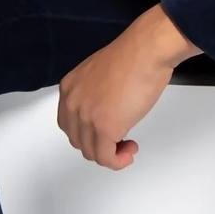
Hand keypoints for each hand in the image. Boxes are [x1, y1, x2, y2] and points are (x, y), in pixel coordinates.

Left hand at [57, 4, 197, 170]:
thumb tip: (104, 109)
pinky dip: (117, 162)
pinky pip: (106, 158)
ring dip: (110, 154)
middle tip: (118, 142)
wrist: (146, 51)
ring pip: (91, 152)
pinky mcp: (105, 128)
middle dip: (98, 145)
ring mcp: (87, 117)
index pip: (68, 123)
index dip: (86, 133)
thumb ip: (94, 93)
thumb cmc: (133, 56)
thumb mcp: (100, 73)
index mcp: (70, 87)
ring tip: (127, 147)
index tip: (102, 133)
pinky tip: (129, 153)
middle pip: (78, 140)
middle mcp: (73, 103)